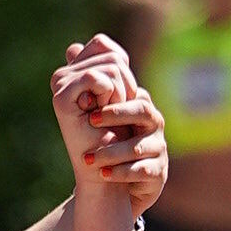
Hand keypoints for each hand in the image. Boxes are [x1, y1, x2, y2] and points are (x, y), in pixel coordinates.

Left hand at [52, 40, 166, 212]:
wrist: (120, 182)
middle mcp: (154, 123)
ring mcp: (158, 148)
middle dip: (116, 114)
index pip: (132, 91)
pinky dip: (122, 173)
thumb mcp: (99, 112)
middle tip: (90, 121)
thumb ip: (89, 83)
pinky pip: (143, 171)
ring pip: (140, 146)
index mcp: (141, 105)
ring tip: (89, 159)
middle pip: (143, 109)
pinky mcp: (158, 173)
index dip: (111, 97)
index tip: (86, 104)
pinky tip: (103, 173)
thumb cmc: (111, 141)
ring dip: (112, 151)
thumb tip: (71, 48)